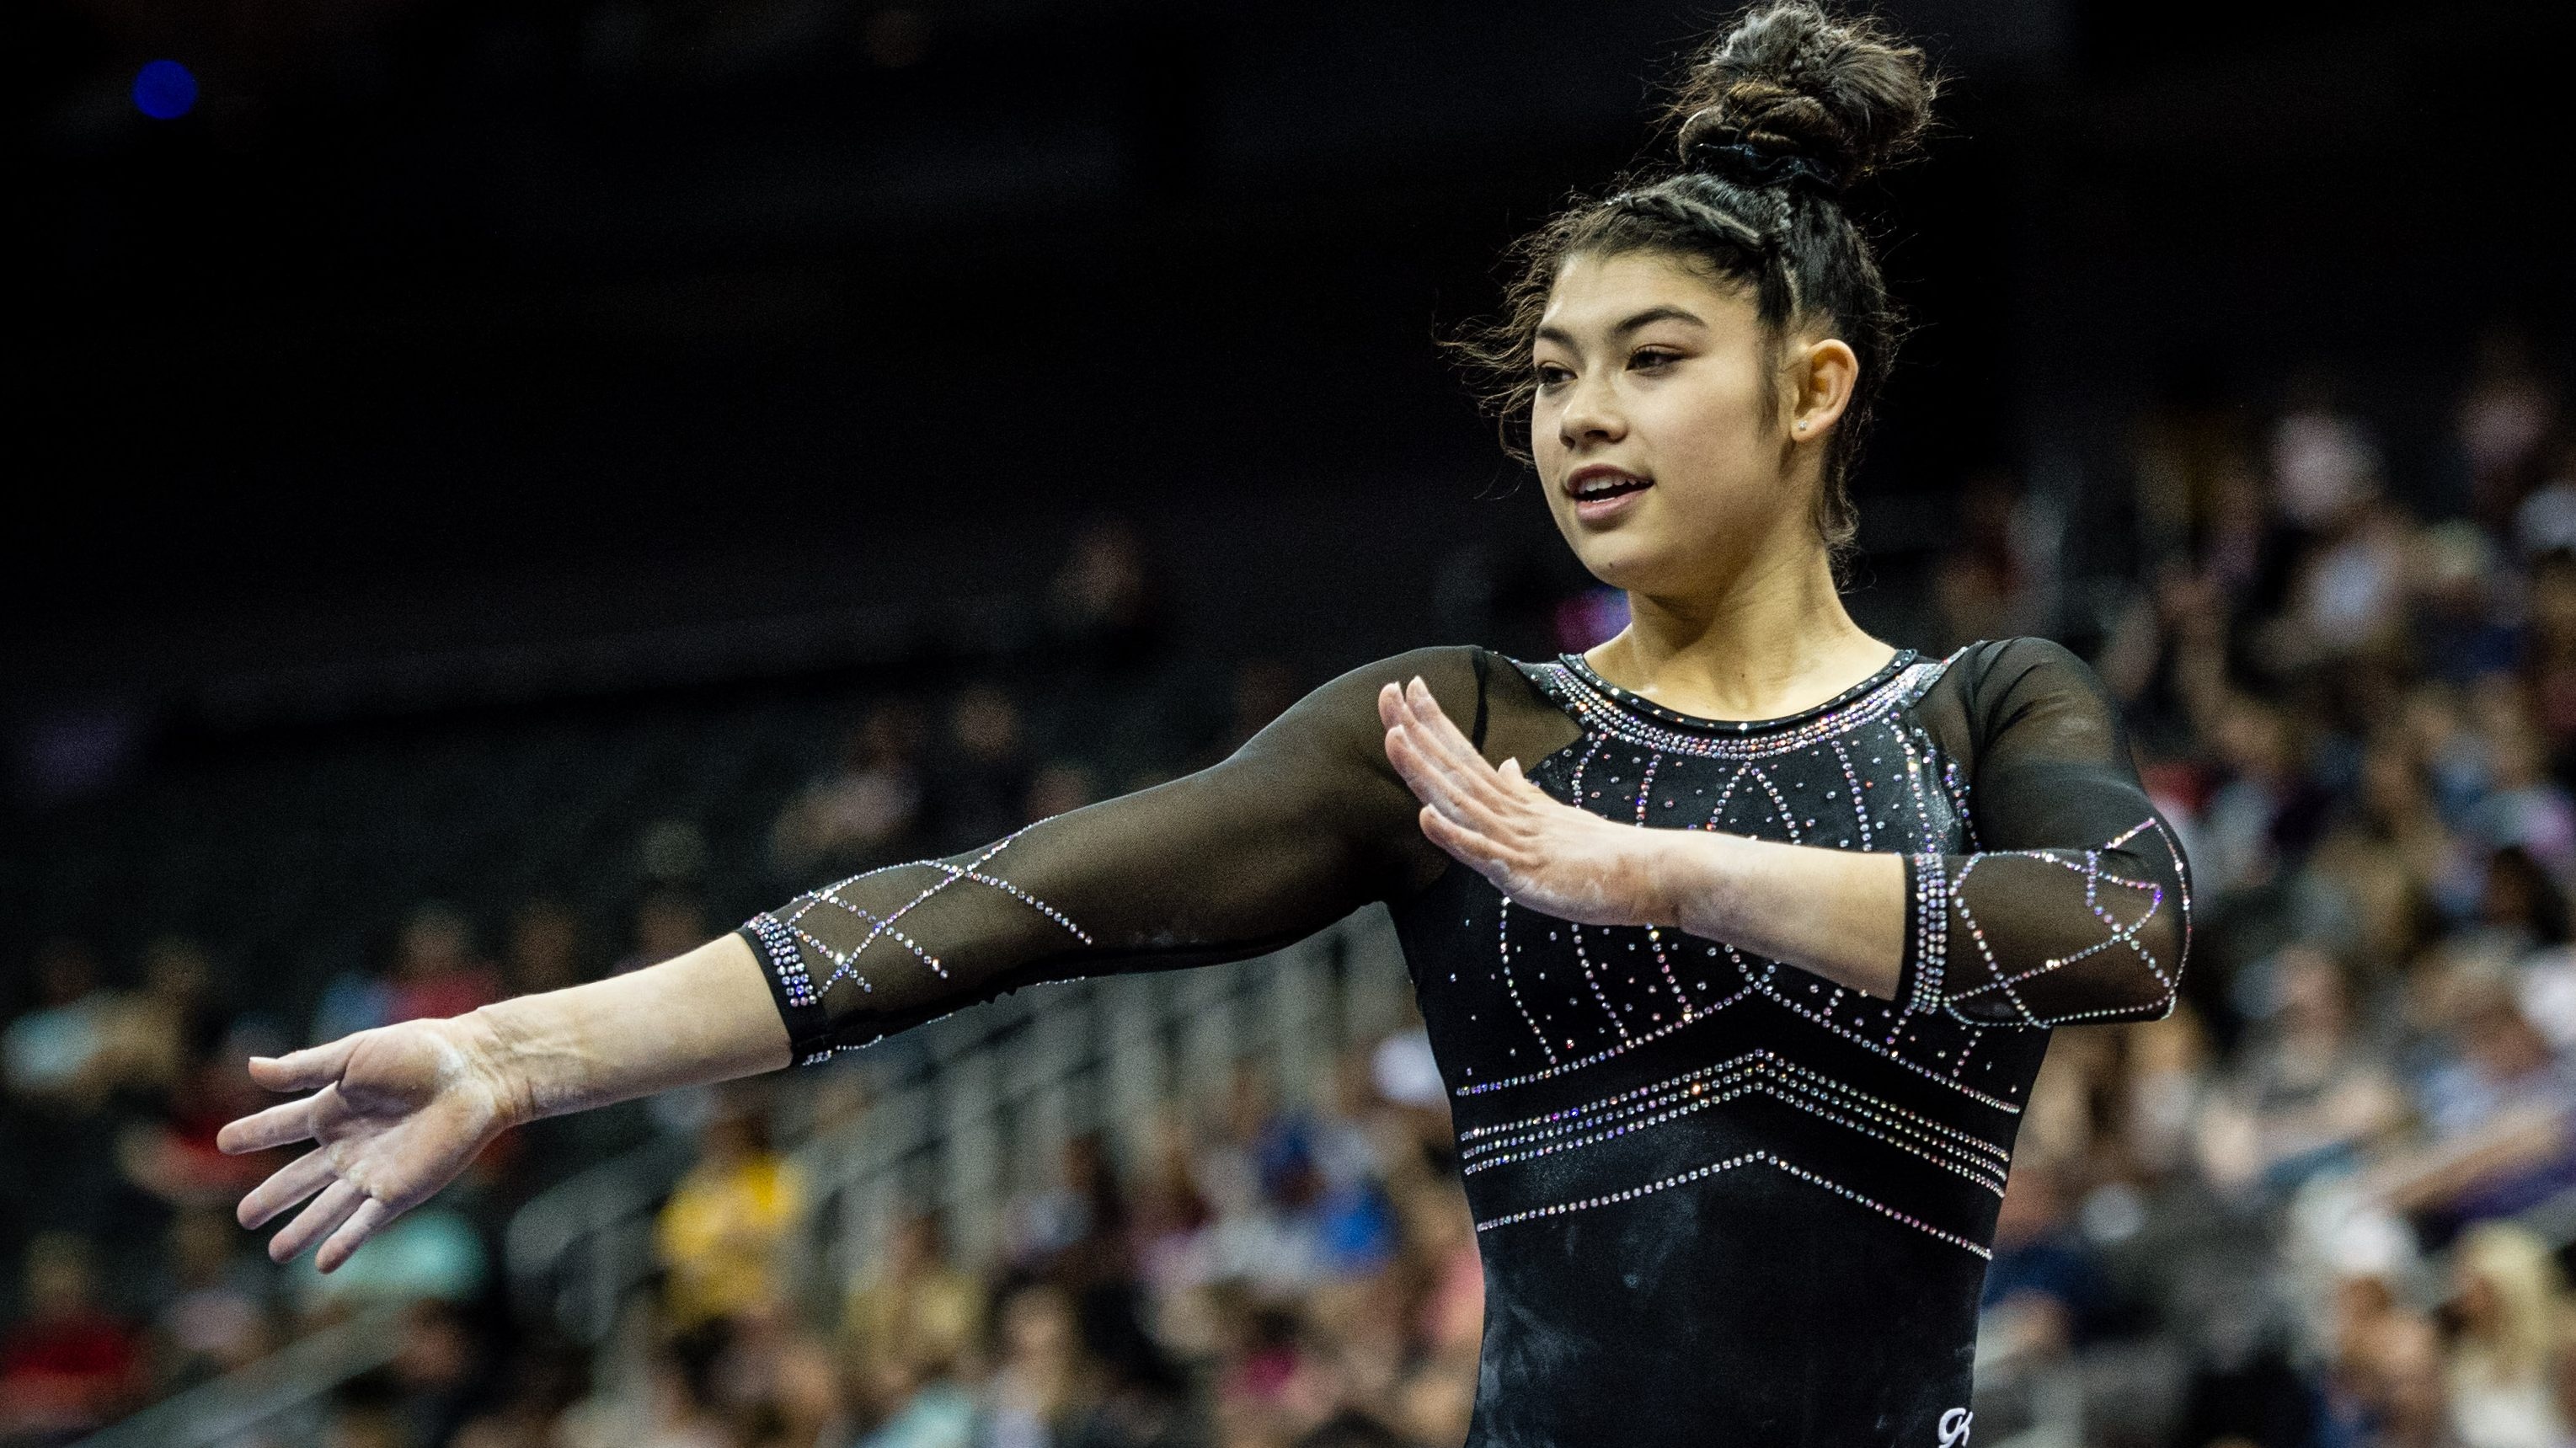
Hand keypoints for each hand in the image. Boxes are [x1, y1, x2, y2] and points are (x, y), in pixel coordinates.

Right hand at [219, 1015, 526, 1271]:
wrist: (475, 1071)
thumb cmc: (419, 1053)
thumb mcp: (353, 1056)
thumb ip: (303, 1069)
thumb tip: (249, 1067)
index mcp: (334, 1109)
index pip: (283, 1126)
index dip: (254, 1133)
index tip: (224, 1142)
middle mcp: (349, 1145)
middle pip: (300, 1178)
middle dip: (272, 1197)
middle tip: (244, 1217)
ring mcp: (373, 1171)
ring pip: (327, 1209)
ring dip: (302, 1230)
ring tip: (276, 1252)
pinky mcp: (400, 1190)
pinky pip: (366, 1222)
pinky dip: (344, 1242)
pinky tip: (323, 1263)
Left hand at [1378, 675, 1698, 928]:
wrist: (1658, 872)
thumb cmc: (1607, 853)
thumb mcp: (1554, 819)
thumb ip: (1523, 795)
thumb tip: (1502, 765)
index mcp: (1515, 801)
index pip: (1466, 754)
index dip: (1434, 722)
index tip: (1408, 687)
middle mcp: (1511, 813)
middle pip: (1455, 767)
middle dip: (1417, 731)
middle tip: (1386, 691)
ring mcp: (1517, 841)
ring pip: (1460, 801)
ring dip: (1425, 771)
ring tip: (1394, 738)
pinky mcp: (1525, 872)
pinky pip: (1483, 853)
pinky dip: (1453, 835)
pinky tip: (1425, 816)